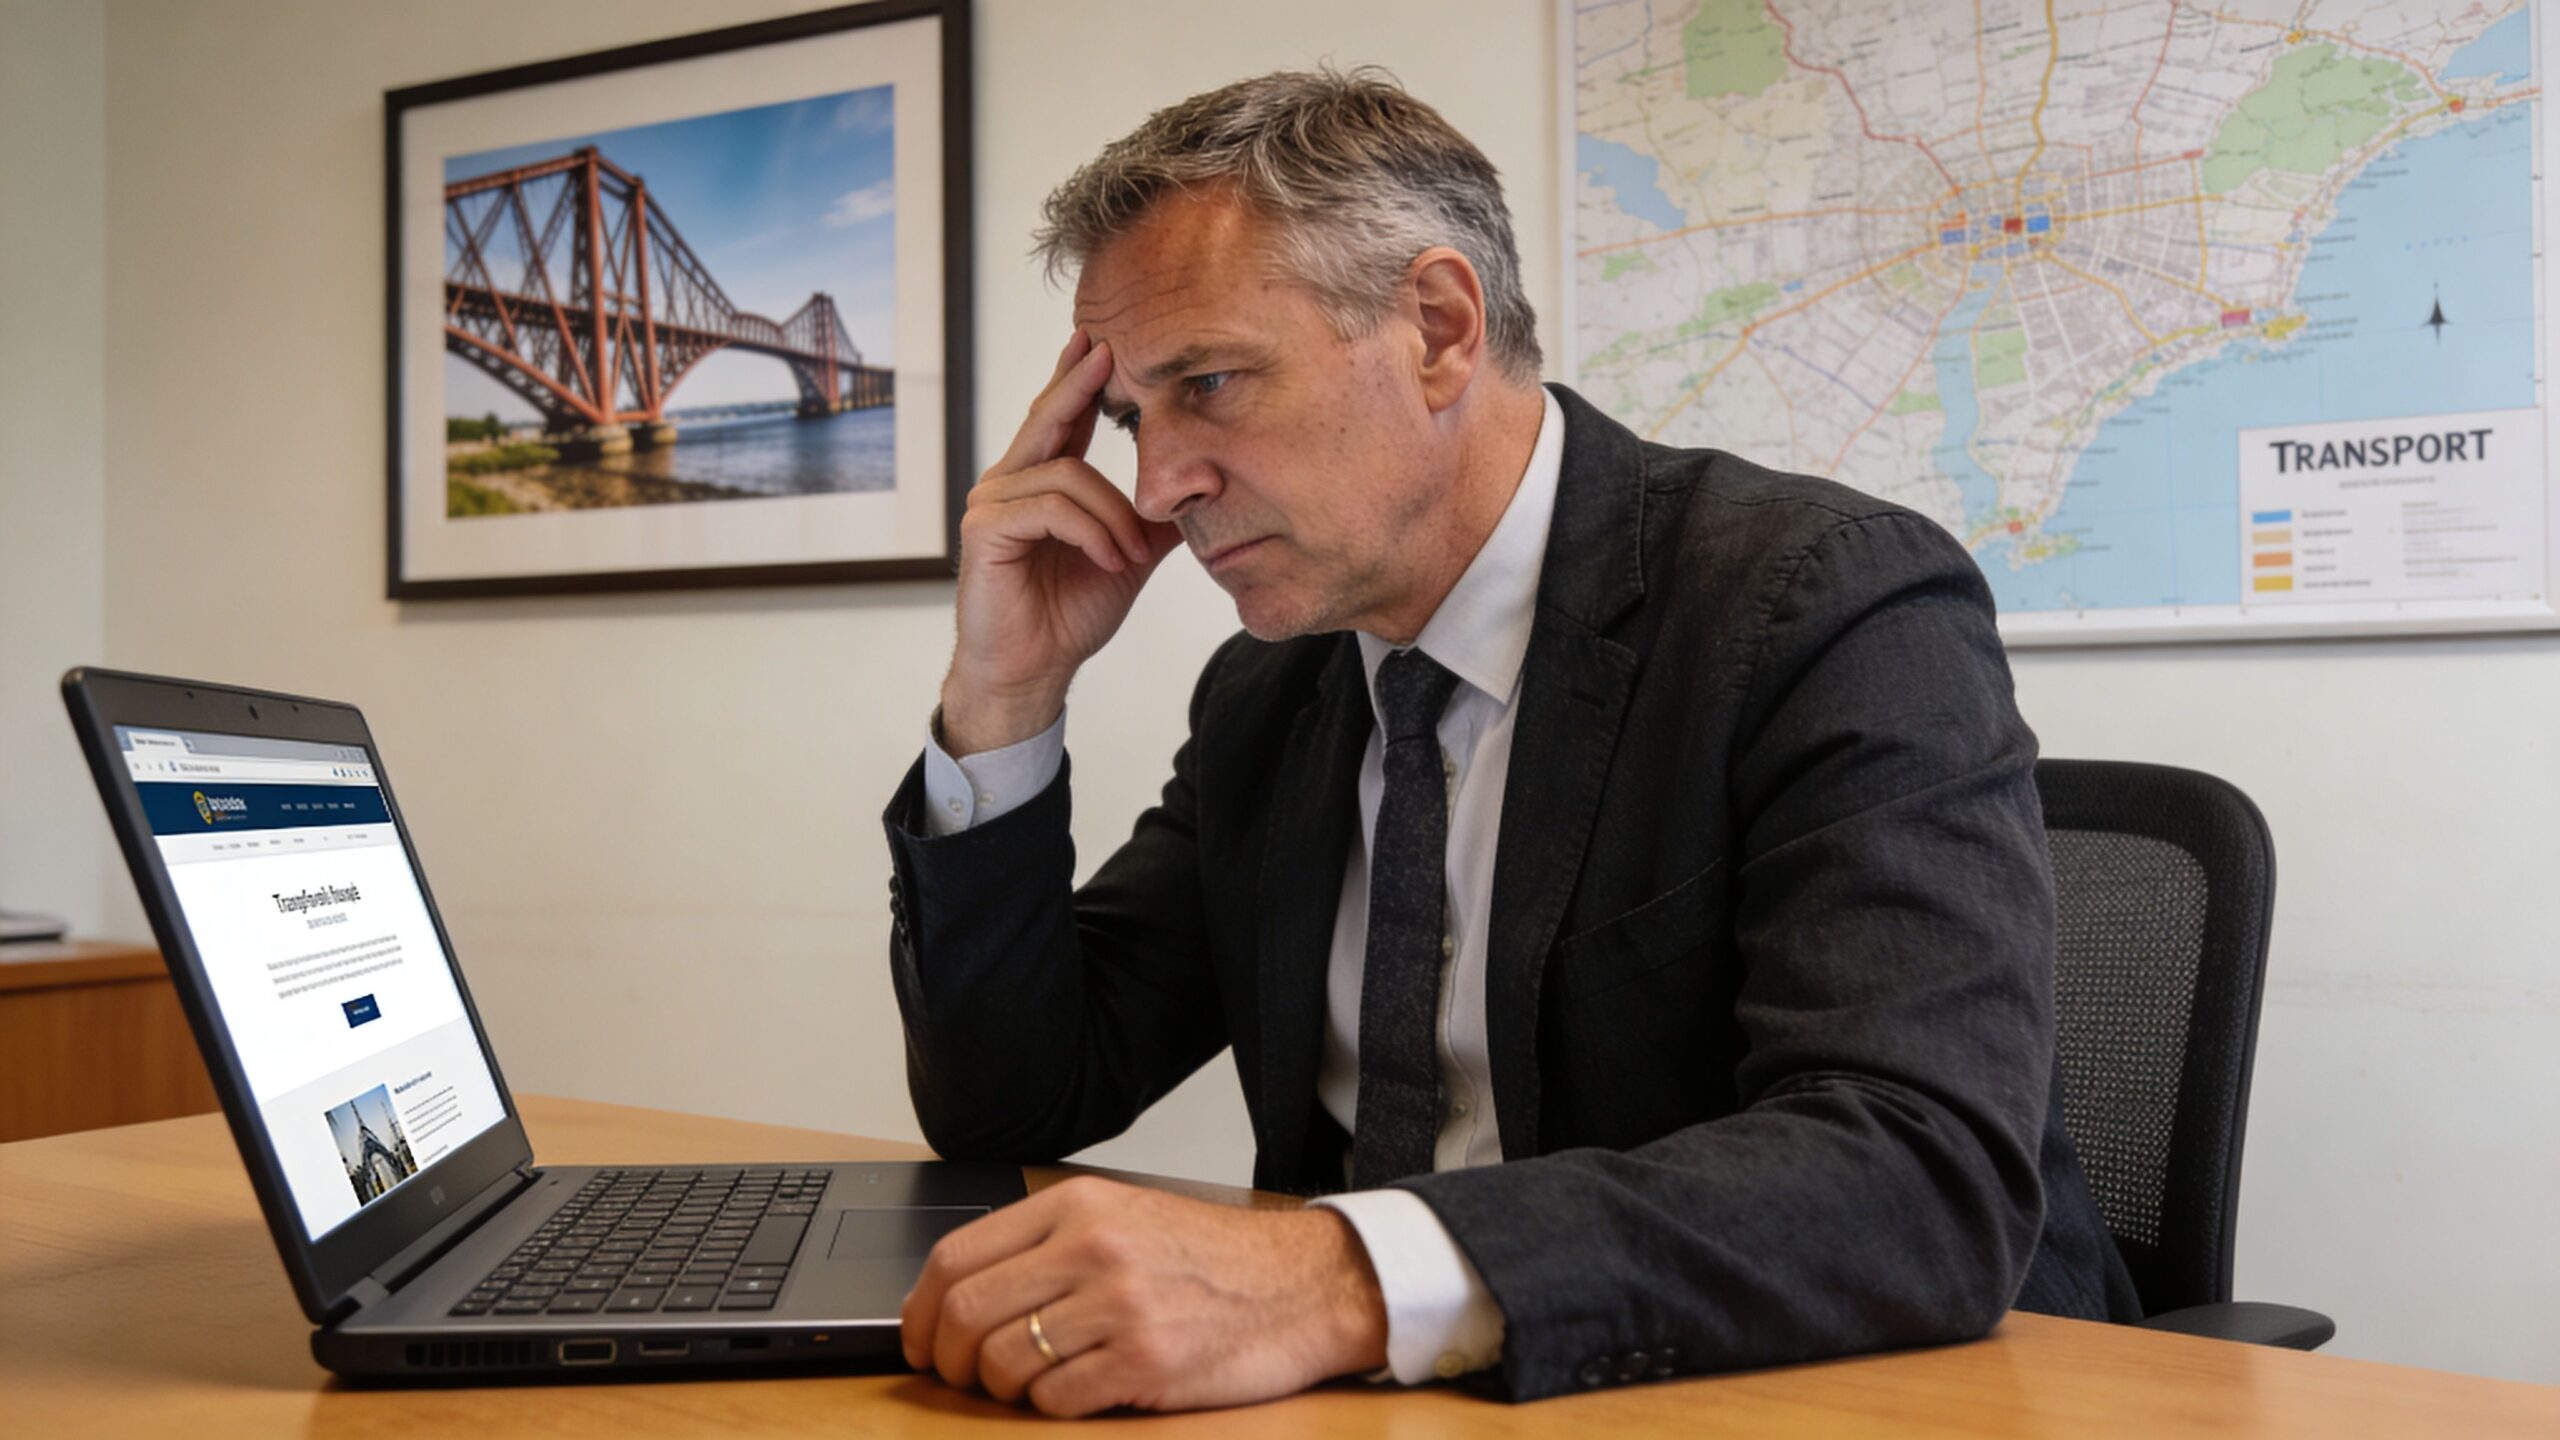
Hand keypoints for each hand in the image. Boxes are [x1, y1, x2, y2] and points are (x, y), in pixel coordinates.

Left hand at [900, 1176, 1389, 1415]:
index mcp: (1078, 1206)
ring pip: (1004, 1363)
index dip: (919, 1310)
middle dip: (946, 1358)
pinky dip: (1051, 1408)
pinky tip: (1079, 1392)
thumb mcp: (1125, 1218)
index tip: (918, 1339)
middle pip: (967, 1313)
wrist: (1302, 1285)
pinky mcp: (1145, 1363)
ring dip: (1001, 1388)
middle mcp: (1093, 1249)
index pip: (957, 1256)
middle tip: (957, 1375)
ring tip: (1028, 1384)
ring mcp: (1119, 1307)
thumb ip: (1048, 1242)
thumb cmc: (1211, 1260)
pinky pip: (1055, 1401)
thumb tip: (959, 1292)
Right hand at [940, 331, 1179, 755]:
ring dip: (1114, 515)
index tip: (1103, 341)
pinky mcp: (985, 531)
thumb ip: (1154, 520)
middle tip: (1107, 349)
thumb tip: (1202, 490)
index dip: (1080, 378)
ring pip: (1067, 474)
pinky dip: (1091, 531)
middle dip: (1080, 383)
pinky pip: (1050, 508)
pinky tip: (1110, 559)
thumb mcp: (1127, 556)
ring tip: (1132, 555)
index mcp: (1040, 481)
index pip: (1061, 416)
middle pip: (1049, 418)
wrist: (1034, 672)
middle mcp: (1009, 482)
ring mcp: (992, 503)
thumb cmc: (1068, 615)